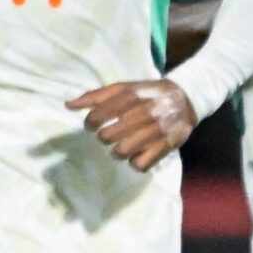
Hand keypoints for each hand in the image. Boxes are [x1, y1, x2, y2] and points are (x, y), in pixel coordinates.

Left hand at [66, 80, 195, 171]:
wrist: (185, 98)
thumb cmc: (146, 93)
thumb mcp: (123, 88)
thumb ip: (95, 96)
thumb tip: (68, 105)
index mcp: (129, 95)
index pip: (98, 115)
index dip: (90, 123)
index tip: (93, 125)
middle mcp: (142, 112)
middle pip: (107, 137)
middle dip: (104, 137)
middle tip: (110, 134)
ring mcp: (155, 130)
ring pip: (122, 153)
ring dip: (118, 151)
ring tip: (122, 145)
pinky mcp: (166, 146)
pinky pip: (140, 165)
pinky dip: (135, 162)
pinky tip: (136, 153)